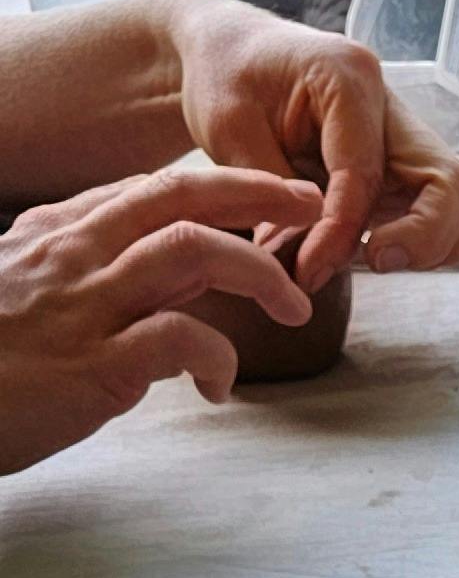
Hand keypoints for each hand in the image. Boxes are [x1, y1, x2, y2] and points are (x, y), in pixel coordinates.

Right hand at [0, 159, 313, 472]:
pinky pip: (180, 339)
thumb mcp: (25, 294)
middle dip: (255, 193)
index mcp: (58, 234)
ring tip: (293, 305)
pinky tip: (221, 388)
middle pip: (178, 196)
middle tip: (311, 210)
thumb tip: (157, 280)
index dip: (217, 189)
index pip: (148, 189)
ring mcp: (86, 306)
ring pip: (191, 251)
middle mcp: (75, 255)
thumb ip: (83, 275)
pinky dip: (219, 359)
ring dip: (258, 270)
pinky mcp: (95, 366)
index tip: (266, 198)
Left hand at [169, 0, 458, 286]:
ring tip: (373, 260)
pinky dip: (428, 239)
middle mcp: (391, 103)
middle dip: (420, 241)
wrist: (230, 50)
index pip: (367, 175)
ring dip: (434, 244)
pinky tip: (377, 249)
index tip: (309, 270)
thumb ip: (272, 188)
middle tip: (369, 265)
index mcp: (348, 78)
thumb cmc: (224, 77)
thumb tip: (312, 252)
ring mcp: (405, 132)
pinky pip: (446, 205)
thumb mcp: (227, 127)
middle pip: (450, 184)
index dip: (342, 232)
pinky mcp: (405, 159)